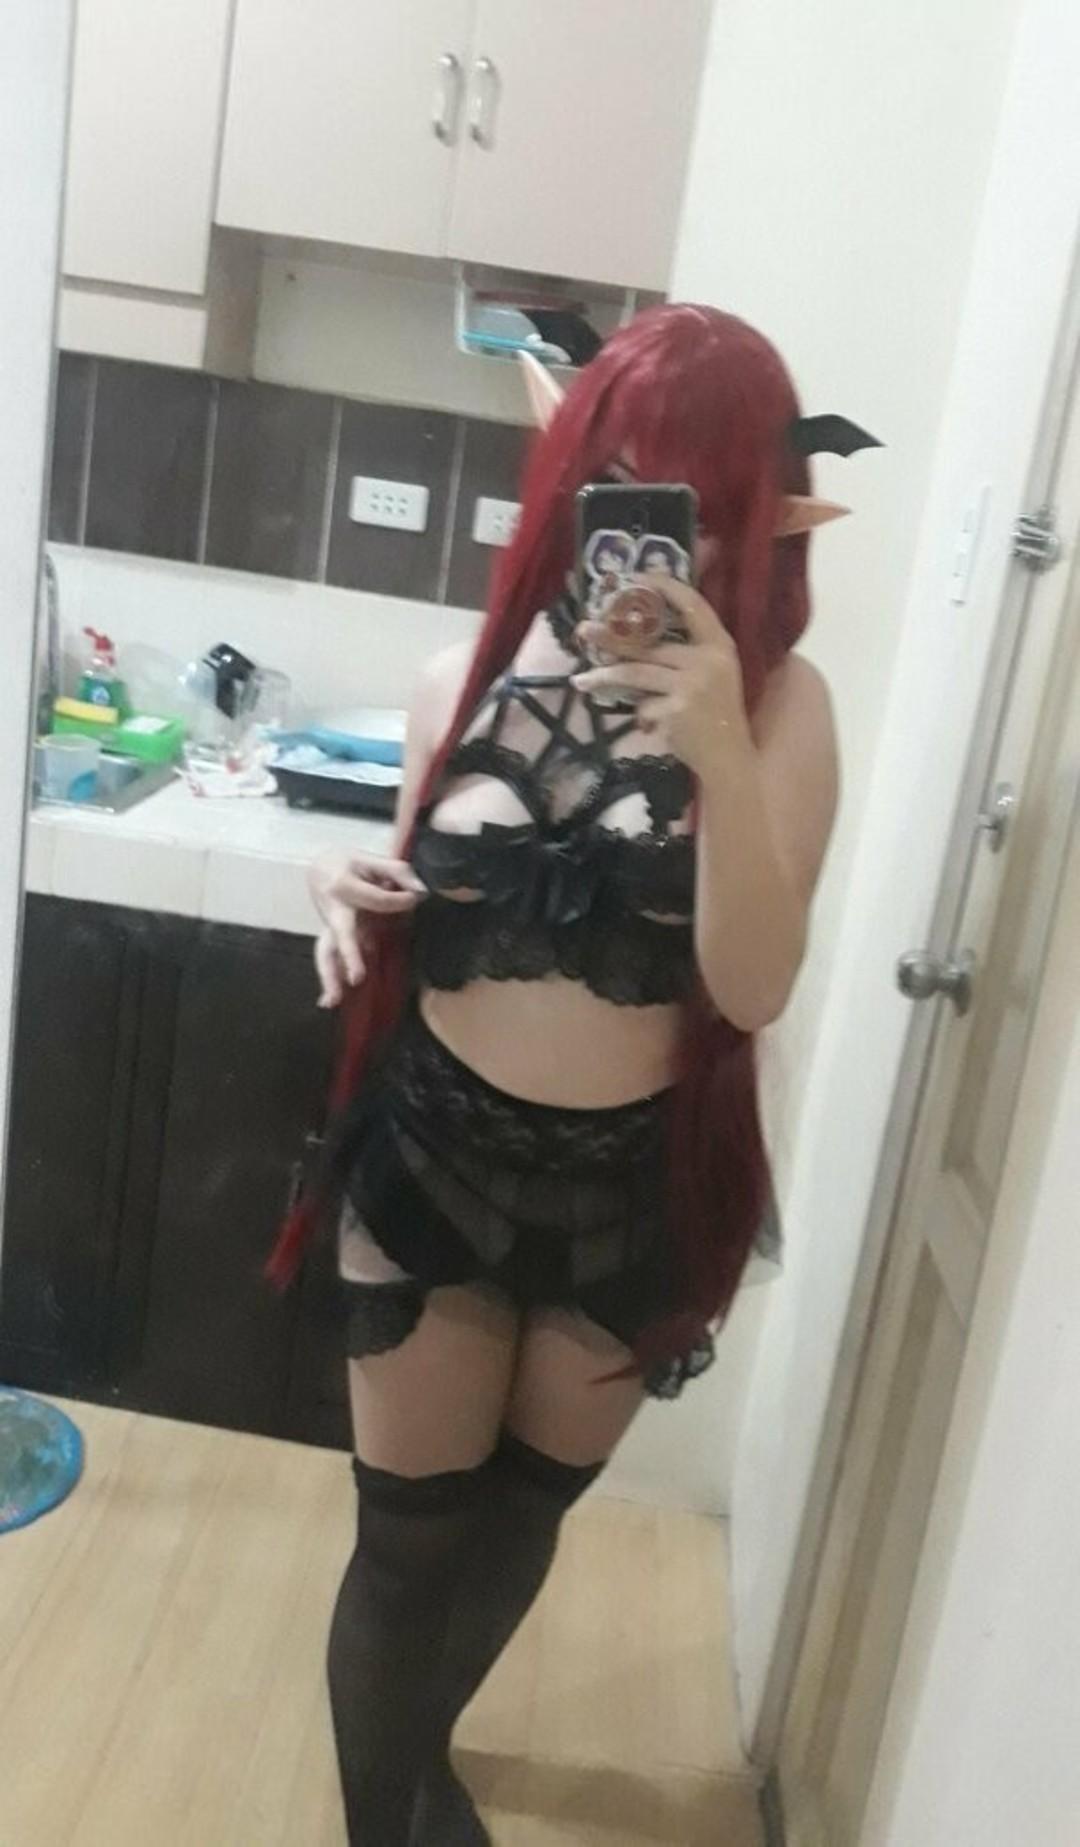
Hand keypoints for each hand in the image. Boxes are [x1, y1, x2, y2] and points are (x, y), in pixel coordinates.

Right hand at [310, 850, 425, 1007]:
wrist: (319, 866)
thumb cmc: (349, 862)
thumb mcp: (373, 858)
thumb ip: (398, 871)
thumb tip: (420, 892)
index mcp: (343, 886)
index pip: (377, 901)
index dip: (400, 900)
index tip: (416, 897)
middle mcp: (333, 909)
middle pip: (341, 935)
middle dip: (349, 956)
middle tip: (357, 979)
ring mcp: (330, 925)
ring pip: (326, 952)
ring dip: (329, 977)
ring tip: (332, 1001)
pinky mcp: (331, 936)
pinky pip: (329, 957)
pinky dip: (329, 979)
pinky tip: (329, 1001)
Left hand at [572, 577, 752, 778]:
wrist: (728, 757)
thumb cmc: (715, 713)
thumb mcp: (712, 673)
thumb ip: (685, 652)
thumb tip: (633, 633)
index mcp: (719, 644)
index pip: (691, 603)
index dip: (663, 586)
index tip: (633, 577)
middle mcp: (707, 659)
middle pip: (649, 641)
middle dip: (611, 636)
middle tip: (584, 630)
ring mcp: (692, 685)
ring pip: (636, 672)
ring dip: (605, 676)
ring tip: (581, 679)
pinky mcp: (677, 710)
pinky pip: (643, 706)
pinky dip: (640, 715)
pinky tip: (646, 725)